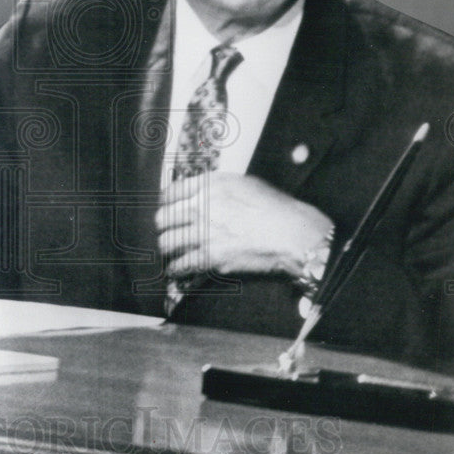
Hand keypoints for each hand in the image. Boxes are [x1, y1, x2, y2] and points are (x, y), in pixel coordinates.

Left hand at [155, 172, 333, 279]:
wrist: (291, 234)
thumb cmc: (274, 208)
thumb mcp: (244, 184)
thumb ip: (215, 187)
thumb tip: (197, 193)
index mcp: (210, 185)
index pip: (170, 192)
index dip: (165, 203)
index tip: (166, 209)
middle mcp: (202, 207)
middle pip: (162, 218)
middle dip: (163, 227)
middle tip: (168, 232)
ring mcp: (205, 233)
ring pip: (166, 243)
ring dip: (168, 249)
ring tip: (172, 252)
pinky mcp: (211, 258)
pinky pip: (181, 265)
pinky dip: (176, 269)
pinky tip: (178, 269)